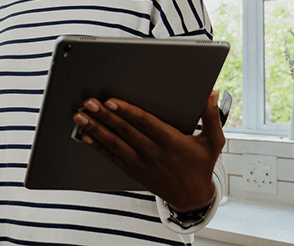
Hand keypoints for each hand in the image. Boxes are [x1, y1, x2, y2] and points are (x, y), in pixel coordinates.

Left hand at [73, 90, 224, 211]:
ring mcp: (141, 163)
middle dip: (104, 116)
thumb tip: (212, 94)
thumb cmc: (201, 166)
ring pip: (114, 143)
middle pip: (124, 131)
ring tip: (80, 117)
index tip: (111, 101)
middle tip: (88, 103)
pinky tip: (85, 136)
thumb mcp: (213, 142)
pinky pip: (112, 157)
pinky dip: (97, 147)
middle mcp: (153, 152)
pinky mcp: (133, 171)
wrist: (192, 197)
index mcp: (170, 141)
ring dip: (95, 129)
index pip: (144, 123)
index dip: (126, 111)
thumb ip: (212, 117)